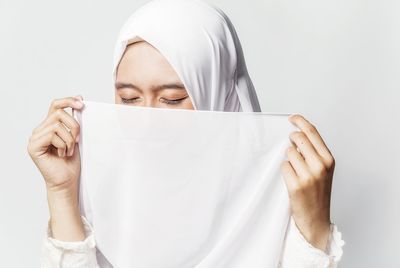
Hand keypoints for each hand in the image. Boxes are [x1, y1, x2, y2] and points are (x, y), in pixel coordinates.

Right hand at [27, 96, 83, 193]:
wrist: (67, 181)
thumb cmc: (71, 161)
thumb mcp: (76, 136)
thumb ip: (75, 119)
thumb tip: (79, 98)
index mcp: (49, 126)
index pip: (55, 105)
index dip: (68, 101)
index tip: (82, 103)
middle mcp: (40, 130)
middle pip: (59, 113)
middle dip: (74, 126)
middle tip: (77, 141)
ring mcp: (34, 137)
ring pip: (57, 125)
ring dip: (69, 139)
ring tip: (69, 151)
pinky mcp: (33, 146)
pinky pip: (52, 135)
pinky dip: (63, 145)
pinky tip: (62, 154)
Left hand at [281, 114, 334, 250]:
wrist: (316, 219)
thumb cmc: (318, 193)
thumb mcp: (323, 170)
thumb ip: (313, 152)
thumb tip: (296, 136)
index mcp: (329, 159)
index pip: (312, 132)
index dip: (300, 121)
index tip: (292, 117)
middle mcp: (320, 165)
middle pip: (298, 138)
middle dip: (292, 141)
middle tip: (292, 148)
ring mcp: (308, 175)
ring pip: (289, 152)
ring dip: (289, 159)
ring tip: (296, 171)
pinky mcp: (296, 185)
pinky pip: (284, 166)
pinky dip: (285, 171)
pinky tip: (291, 180)